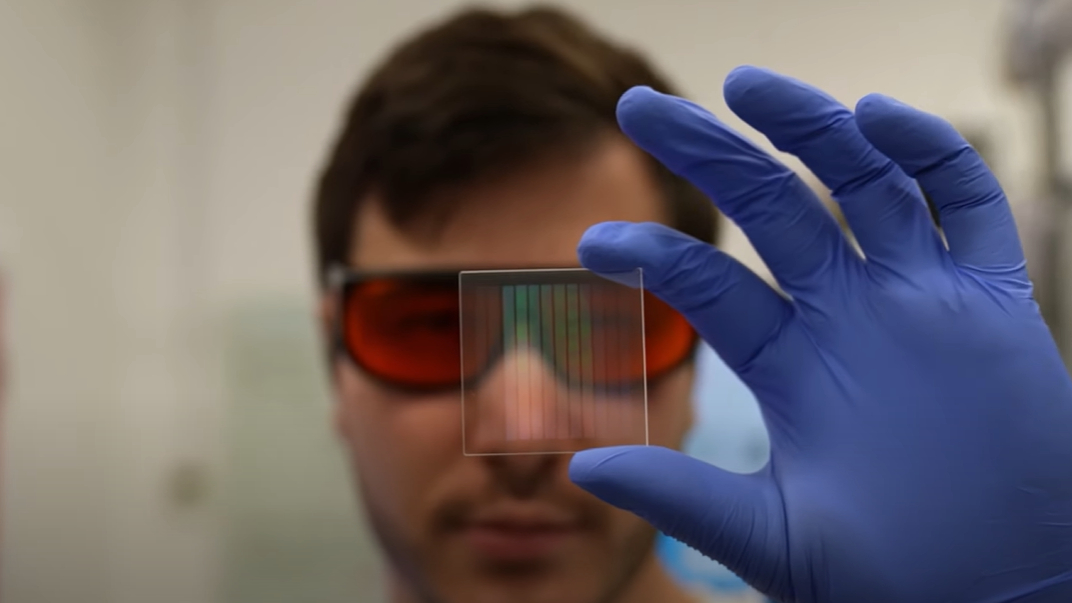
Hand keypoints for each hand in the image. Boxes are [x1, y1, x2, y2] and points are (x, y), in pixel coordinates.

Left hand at [569, 67, 1071, 602]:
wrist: (1004, 600)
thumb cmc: (888, 576)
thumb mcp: (771, 536)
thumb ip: (682, 496)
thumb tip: (580, 468)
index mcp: (789, 363)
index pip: (709, 283)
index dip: (653, 255)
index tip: (590, 242)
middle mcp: (847, 317)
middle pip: (774, 207)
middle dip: (711, 152)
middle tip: (638, 106)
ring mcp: (921, 302)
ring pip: (862, 186)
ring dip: (812, 129)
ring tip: (747, 85)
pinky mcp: (997, 304)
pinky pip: (969, 207)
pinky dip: (932, 156)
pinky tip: (878, 117)